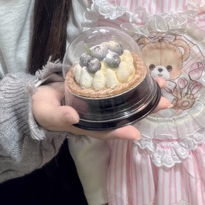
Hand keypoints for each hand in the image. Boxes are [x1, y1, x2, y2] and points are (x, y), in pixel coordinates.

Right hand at [32, 80, 169, 140]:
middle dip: (146, 108)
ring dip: (145, 91)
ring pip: (127, 97)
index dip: (121, 132)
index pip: (106, 130)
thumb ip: (59, 115)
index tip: (137, 134)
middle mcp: (99, 114)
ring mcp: (101, 100)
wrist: (37, 96)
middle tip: (166, 102)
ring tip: (163, 83)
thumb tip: (73, 116)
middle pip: (125, 113)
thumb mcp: (48, 113)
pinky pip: (119, 83)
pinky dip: (132, 77)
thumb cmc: (43, 109)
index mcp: (88, 124)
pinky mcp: (100, 86)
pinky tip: (144, 70)